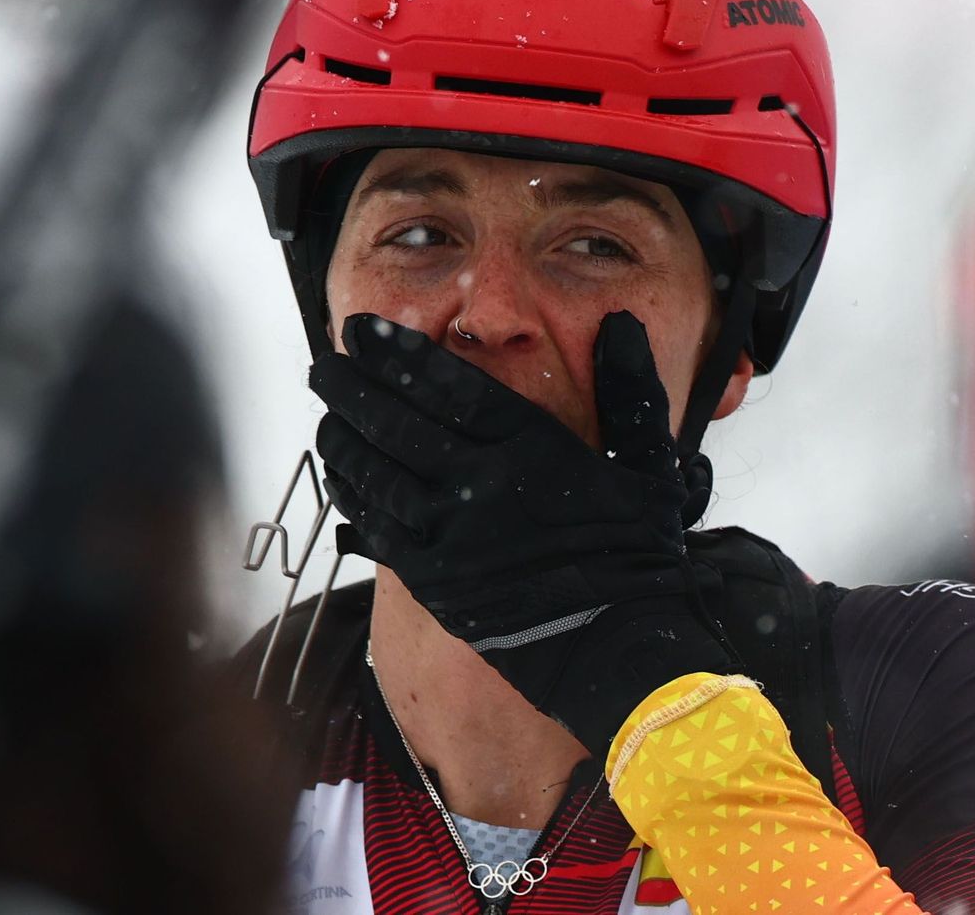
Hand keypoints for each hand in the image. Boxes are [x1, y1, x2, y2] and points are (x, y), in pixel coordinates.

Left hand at [310, 311, 736, 755]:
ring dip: (341, 435)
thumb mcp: (650, 467)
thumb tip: (622, 326)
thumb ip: (631, 391)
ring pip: (374, 471)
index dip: (398, 354)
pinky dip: (350, 491)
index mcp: (530, 449)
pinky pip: (375, 524)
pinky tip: (338, 471)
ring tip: (325, 410)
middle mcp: (480, 486)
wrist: (616, 649)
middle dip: (352, 388)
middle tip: (325, 364)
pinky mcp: (432, 579)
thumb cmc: (638, 557)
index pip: (448, 387)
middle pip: (394, 422)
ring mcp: (449, 535)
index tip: (364, 330)